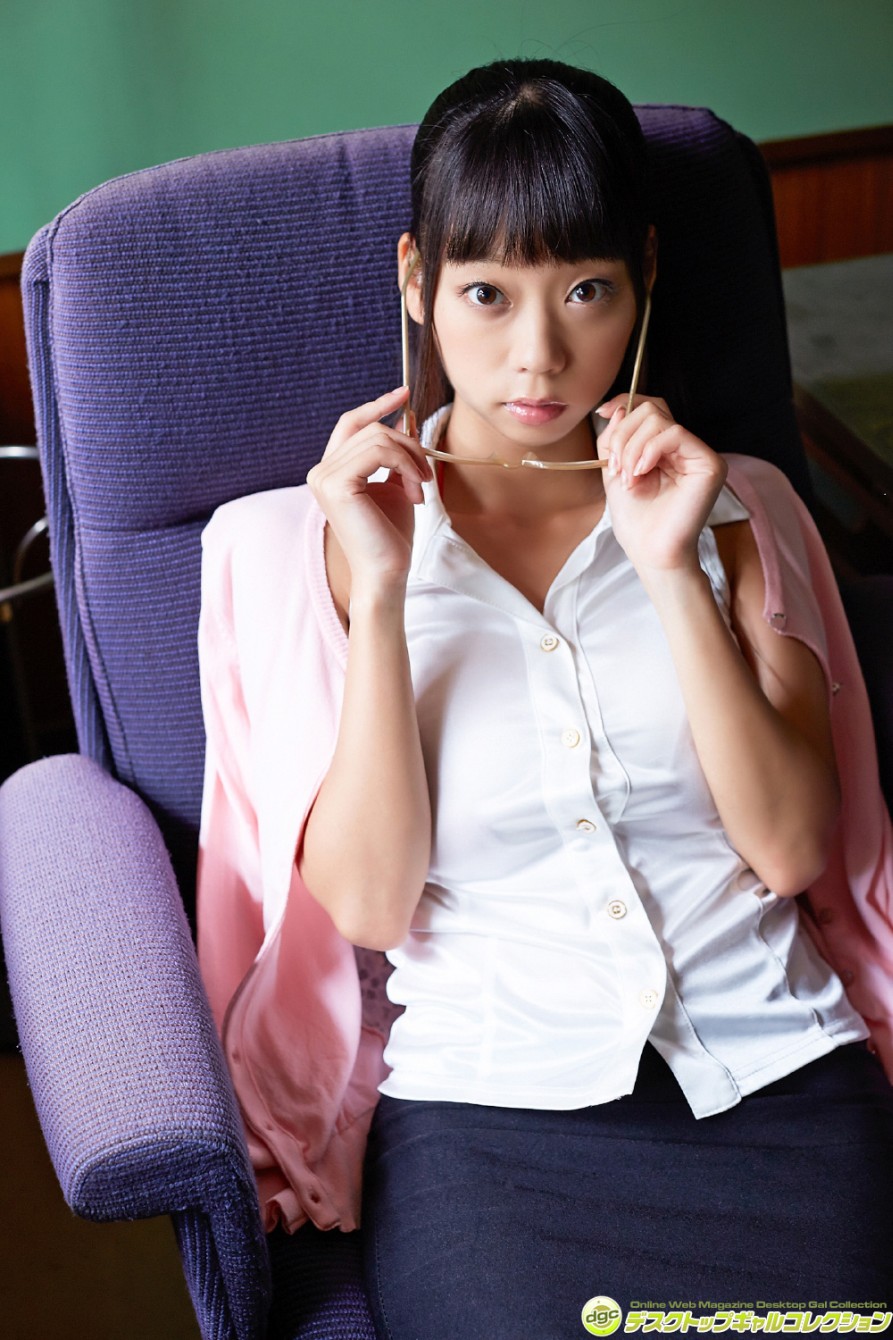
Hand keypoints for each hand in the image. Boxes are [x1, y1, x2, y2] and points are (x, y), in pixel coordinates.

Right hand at [307, 386, 431, 597]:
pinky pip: (379, 450)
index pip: (351, 423)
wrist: (387, 571)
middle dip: (408, 444)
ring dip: (410, 458)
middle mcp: (321, 470)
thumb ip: (395, 454)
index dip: (376, 406)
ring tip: (420, 487)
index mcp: (332, 470)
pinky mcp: (336, 484)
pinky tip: (415, 489)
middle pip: (371, 428)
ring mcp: (324, 476)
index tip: (403, 394)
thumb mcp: (396, 484)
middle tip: (426, 475)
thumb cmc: (391, 535)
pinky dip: (405, 464)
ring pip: (378, 437)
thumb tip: (405, 418)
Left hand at [597, 394, 726, 576]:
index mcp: (665, 448)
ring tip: (629, 478)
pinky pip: (674, 433)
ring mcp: (699, 453)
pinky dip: (649, 450)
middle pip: (651, 409)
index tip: (604, 412)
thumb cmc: (636, 520)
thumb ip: (615, 438)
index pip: (650, 408)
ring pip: (658, 419)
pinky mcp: (709, 463)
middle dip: (623, 435)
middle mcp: (685, 447)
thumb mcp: (614, 470)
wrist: (650, 552)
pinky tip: (642, 472)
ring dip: (631, 448)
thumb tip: (619, 407)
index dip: (626, 403)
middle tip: (616, 468)